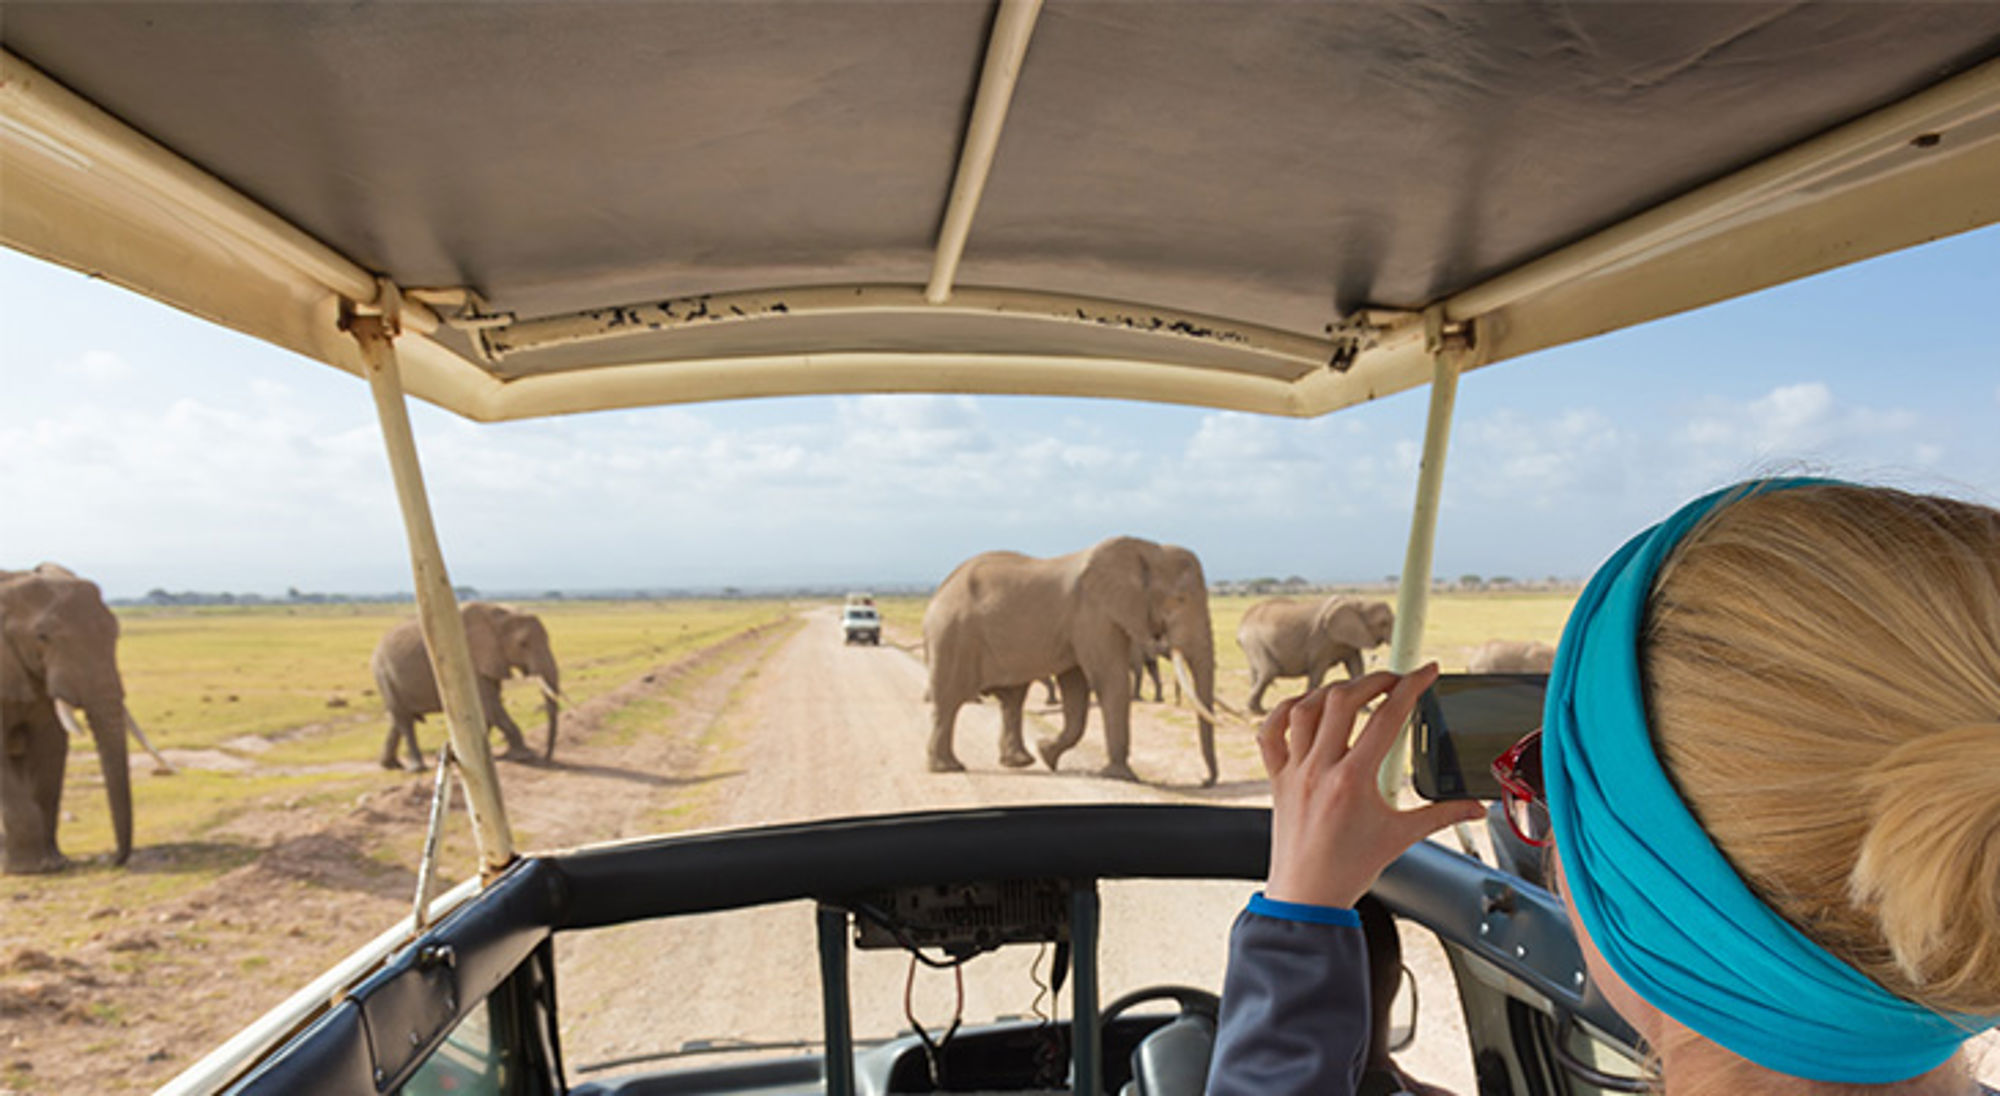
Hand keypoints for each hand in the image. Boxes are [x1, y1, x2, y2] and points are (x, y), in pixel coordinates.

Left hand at [1260, 663, 1482, 908]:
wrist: (1308, 896)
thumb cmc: (1350, 869)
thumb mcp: (1402, 837)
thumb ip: (1442, 816)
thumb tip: (1476, 808)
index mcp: (1353, 779)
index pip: (1387, 717)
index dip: (1412, 687)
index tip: (1426, 672)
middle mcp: (1319, 768)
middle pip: (1343, 699)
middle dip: (1373, 680)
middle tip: (1395, 679)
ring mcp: (1294, 771)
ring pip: (1304, 709)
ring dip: (1331, 691)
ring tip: (1355, 690)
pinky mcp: (1276, 778)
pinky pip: (1270, 732)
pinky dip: (1284, 711)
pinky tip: (1305, 704)